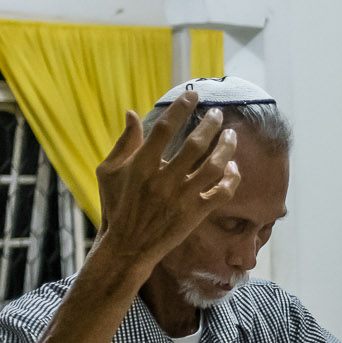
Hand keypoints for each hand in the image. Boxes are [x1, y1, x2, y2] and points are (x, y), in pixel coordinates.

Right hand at [94, 92, 239, 267]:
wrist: (127, 247)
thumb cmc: (116, 205)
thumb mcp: (109, 172)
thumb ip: (124, 142)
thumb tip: (132, 113)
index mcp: (141, 166)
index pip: (165, 129)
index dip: (181, 109)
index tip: (193, 96)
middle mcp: (164, 180)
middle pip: (195, 145)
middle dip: (210, 125)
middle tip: (218, 114)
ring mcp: (182, 198)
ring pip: (214, 167)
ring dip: (227, 148)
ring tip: (231, 135)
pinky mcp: (196, 214)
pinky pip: (222, 192)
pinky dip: (231, 178)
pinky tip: (231, 166)